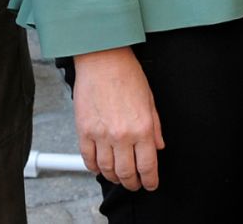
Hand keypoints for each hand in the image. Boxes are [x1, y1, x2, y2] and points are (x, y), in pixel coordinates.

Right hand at [72, 47, 163, 190]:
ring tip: (118, 176)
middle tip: (134, 184)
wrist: (103, 59)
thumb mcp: (150, 100)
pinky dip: (94, 167)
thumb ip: (155, 127)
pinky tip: (100, 167)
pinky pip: (88, 158)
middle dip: (132, 183)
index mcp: (142, 128)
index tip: (150, 184)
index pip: (147, 165)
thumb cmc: (127, 74)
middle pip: (126, 173)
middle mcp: (122, 135)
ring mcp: (101, 135)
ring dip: (113, 177)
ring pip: (107, 169)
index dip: (150, 180)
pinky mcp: (84, 131)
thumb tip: (159, 146)